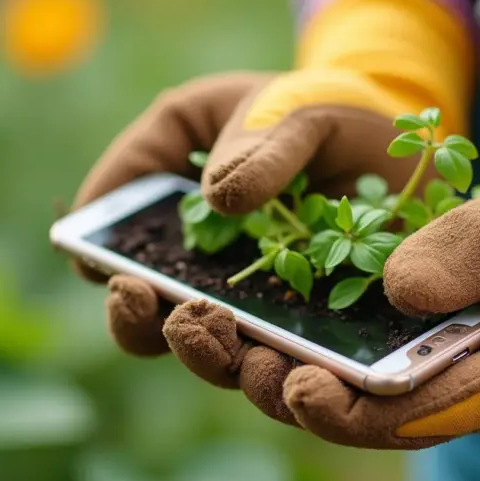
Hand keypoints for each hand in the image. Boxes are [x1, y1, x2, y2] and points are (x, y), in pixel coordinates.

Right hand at [71, 69, 440, 356]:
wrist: (386, 143)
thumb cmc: (314, 110)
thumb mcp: (284, 109)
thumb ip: (255, 146)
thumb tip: (220, 197)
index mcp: (164, 187)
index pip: (106, 221)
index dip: (93, 249)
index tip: (98, 262)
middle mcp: (192, 258)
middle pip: (148, 308)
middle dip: (143, 317)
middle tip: (152, 304)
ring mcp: (242, 299)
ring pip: (210, 348)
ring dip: (207, 352)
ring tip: (221, 334)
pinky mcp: (297, 327)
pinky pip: (282, 360)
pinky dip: (287, 371)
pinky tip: (301, 370)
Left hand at [160, 36, 479, 447]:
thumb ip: (478, 250)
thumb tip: (393, 295)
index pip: (436, 409)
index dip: (355, 407)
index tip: (286, 381)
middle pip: (417, 414)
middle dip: (326, 395)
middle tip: (238, 354)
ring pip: (426, 396)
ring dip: (345, 378)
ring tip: (257, 343)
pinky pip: (448, 368)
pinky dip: (386, 358)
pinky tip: (329, 329)